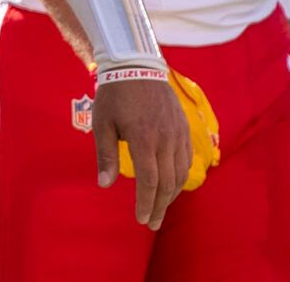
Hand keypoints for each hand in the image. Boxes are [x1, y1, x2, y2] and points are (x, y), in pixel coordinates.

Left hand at [91, 76, 190, 230]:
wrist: (137, 65)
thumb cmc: (114, 94)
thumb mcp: (102, 122)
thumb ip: (105, 155)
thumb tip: (104, 185)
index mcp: (144, 139)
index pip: (149, 181)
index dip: (146, 203)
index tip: (141, 219)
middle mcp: (166, 139)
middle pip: (168, 183)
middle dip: (159, 206)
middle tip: (152, 223)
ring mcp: (178, 133)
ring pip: (180, 173)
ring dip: (171, 195)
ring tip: (160, 208)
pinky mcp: (184, 128)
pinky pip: (187, 159)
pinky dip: (180, 177)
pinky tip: (172, 185)